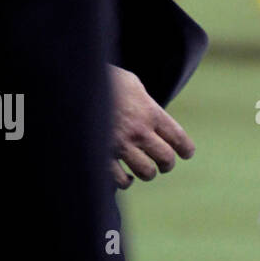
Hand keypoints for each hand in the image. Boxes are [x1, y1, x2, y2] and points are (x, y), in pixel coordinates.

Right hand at [110, 66, 194, 187]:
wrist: (73, 84)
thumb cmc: (102, 79)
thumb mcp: (131, 83)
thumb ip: (145, 102)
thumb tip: (153, 114)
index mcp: (149, 112)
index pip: (178, 138)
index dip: (186, 149)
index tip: (186, 154)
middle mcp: (138, 131)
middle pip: (166, 158)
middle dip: (166, 164)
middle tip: (163, 164)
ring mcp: (120, 145)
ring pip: (147, 172)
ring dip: (147, 173)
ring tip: (142, 170)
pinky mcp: (102, 156)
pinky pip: (121, 180)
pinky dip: (125, 181)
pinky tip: (125, 176)